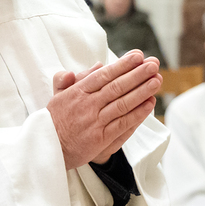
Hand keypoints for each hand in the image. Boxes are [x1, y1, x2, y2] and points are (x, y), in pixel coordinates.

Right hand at [47, 50, 160, 169]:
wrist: (47, 149)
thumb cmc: (55, 119)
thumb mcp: (58, 95)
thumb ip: (77, 77)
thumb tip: (98, 66)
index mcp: (77, 92)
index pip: (104, 75)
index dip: (122, 65)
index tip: (138, 55)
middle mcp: (87, 105)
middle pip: (117, 87)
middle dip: (137, 74)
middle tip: (153, 64)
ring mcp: (95, 122)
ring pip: (122, 104)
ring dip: (142, 91)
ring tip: (157, 80)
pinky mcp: (100, 139)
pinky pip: (122, 124)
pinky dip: (137, 114)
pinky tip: (149, 104)